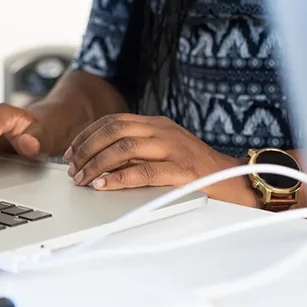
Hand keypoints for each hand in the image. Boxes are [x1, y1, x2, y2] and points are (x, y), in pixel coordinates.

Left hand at [63, 114, 255, 204]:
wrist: (235, 181)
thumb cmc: (196, 170)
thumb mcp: (163, 152)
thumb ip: (137, 152)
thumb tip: (98, 163)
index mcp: (157, 124)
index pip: (113, 121)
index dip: (87, 135)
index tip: (70, 151)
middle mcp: (163, 131)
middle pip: (113, 130)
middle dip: (86, 148)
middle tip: (71, 168)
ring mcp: (173, 148)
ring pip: (123, 148)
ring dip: (96, 164)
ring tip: (82, 178)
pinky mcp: (181, 170)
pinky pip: (142, 171)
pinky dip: (117, 178)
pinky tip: (103, 185)